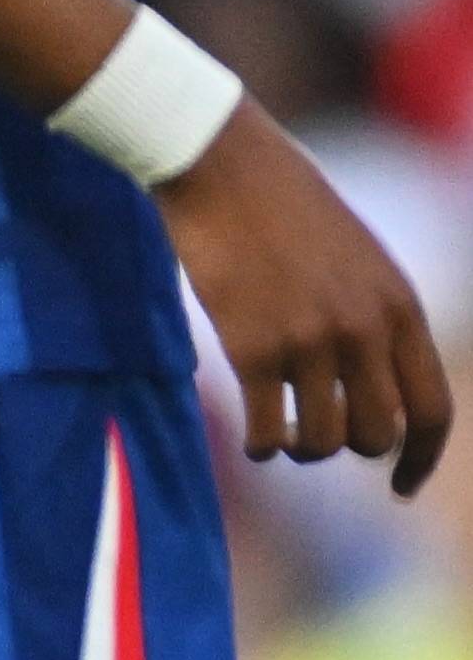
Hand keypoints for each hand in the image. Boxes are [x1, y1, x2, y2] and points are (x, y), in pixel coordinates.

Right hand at [161, 111, 454, 493]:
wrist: (226, 171)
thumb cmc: (286, 212)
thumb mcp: (359, 262)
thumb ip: (375, 319)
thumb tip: (370, 388)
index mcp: (400, 308)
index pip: (433, 409)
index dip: (422, 459)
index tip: (402, 488)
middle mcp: (365, 330)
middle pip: (378, 435)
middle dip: (350, 448)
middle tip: (318, 437)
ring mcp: (310, 341)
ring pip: (324, 443)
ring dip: (302, 451)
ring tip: (282, 434)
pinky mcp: (252, 349)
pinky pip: (269, 433)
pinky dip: (263, 448)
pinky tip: (253, 437)